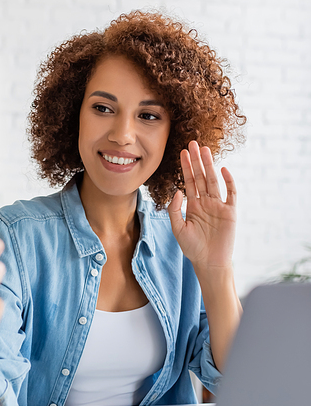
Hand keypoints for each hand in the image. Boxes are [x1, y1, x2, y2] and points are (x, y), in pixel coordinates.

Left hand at [167, 141, 236, 272]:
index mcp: (193, 205)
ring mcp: (218, 206)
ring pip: (213, 181)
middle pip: (200, 177)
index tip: (182, 152)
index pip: (188, 181)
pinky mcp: (230, 212)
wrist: (209, 263)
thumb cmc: (192, 248)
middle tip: (193, 143)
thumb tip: (177, 191)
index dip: (185, 167)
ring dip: (209, 165)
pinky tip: (223, 169)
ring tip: (205, 150)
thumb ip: (175, 210)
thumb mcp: (177, 229)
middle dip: (196, 161)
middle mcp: (206, 202)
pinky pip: (230, 193)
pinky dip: (228, 181)